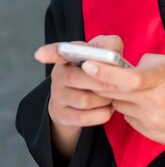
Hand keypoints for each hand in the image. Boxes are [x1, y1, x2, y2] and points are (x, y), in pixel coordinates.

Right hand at [34, 35, 123, 156]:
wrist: (84, 98)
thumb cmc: (98, 69)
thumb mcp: (104, 53)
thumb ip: (111, 47)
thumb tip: (114, 56)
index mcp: (68, 56)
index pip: (57, 52)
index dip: (50, 52)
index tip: (40, 55)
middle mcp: (59, 75)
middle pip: (78, 78)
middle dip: (104, 82)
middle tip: (122, 85)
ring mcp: (57, 97)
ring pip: (84, 100)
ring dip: (105, 99)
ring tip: (115, 96)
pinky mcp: (62, 116)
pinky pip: (83, 118)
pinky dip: (101, 114)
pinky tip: (109, 108)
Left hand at [82, 53, 164, 162]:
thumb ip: (153, 61)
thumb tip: (133, 64)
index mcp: (164, 78)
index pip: (128, 76)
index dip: (105, 71)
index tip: (87, 64)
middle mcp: (154, 101)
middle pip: (115, 91)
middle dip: (103, 81)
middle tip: (94, 72)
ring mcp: (150, 120)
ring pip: (120, 104)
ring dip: (120, 94)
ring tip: (138, 88)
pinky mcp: (150, 133)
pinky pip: (129, 117)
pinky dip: (131, 107)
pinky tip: (147, 103)